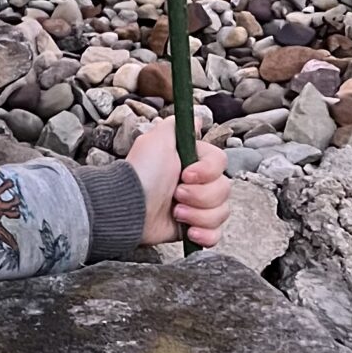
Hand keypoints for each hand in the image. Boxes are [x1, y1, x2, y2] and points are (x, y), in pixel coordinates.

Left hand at [128, 122, 230, 247]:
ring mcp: (197, 207)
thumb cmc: (141, 174)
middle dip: (200, 195)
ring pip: (222, 212)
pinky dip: (205, 234)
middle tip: (176, 195)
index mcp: (193, 162)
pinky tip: (189, 231)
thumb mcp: (156, 140)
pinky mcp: (193, 228)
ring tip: (175, 213)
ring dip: (198, 214)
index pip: (220, 163)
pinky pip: (216, 234)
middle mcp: (198, 184)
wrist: (127, 208)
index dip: (207, 172)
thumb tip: (194, 118)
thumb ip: (176, 126)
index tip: (186, 175)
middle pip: (223, 189)